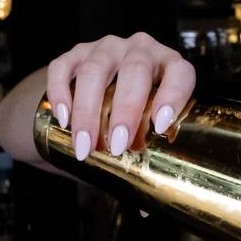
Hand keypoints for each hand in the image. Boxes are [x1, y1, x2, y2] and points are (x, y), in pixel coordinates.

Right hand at [46, 32, 195, 160]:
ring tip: (85, 145)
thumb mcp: (151, 121)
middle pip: (134, 71)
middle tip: (117, 146)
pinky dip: (61, 93)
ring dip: (88, 111)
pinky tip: (63, 118)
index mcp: (168, 65)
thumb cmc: (135, 112)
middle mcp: (139, 49)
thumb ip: (150, 144)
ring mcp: (106, 48)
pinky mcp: (76, 53)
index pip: (179, 72)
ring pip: (95, 71)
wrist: (102, 89)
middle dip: (125, 111)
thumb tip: (147, 192)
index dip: (173, 96)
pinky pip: (63, 67)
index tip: (159, 126)